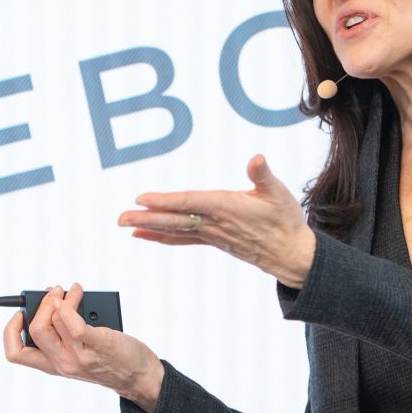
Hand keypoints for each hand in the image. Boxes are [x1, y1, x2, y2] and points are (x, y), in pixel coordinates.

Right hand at [2, 283, 164, 408]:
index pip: (15, 354)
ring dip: (60, 296)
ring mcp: (79, 355)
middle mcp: (62, 363)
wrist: (139, 377)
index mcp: (52, 365)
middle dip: (39, 303)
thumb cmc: (110, 361)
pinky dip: (71, 302)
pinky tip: (77, 293)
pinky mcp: (98, 344)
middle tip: (52, 292)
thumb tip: (53, 301)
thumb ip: (62, 334)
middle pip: (34, 330)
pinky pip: (74, 322)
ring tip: (72, 289)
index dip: (10, 330)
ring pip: (53, 320)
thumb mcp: (76, 355)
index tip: (19, 314)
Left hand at [116, 153, 317, 288]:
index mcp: (226, 207)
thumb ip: (263, 175)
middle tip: (120, 217)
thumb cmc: (285, 221)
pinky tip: (147, 235)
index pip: (189, 203)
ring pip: (175, 230)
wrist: (291, 254)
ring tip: (126, 224)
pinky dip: (163, 236)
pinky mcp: (214, 240)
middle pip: (174, 220)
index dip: (165, 201)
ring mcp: (212, 234)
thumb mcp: (278, 193)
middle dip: (146, 217)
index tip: (142, 199)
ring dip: (149, 226)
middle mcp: (214, 223)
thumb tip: (256, 158)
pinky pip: (182, 239)